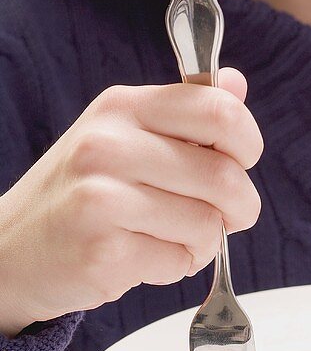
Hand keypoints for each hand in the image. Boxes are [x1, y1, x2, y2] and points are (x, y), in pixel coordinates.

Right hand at [0, 66, 262, 336]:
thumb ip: (186, 112)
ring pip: (208, 224)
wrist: (10, 249)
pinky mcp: (102, 252)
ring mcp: (101, 199)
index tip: (242, 160)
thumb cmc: (83, 189)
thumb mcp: (126, 134)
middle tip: (228, 215)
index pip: (219, 111)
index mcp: (123, 106)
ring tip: (169, 235)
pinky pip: (180, 261)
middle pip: (224, 175)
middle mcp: (109, 145)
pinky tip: (143, 255)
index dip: (248, 141)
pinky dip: (175, 266)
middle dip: (240, 205)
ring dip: (204, 241)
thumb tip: (236, 84)